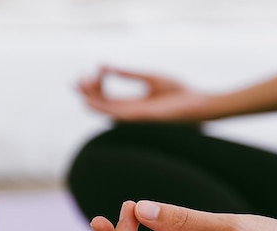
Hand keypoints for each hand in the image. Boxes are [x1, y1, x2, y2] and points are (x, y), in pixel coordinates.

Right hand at [78, 66, 212, 121]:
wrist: (196, 103)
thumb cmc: (177, 92)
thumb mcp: (149, 77)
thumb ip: (128, 73)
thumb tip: (106, 66)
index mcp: (131, 104)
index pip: (105, 96)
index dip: (97, 83)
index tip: (98, 68)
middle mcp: (128, 113)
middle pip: (100, 104)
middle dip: (87, 91)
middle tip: (80, 77)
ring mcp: (132, 117)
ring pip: (103, 110)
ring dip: (90, 97)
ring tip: (82, 83)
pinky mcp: (138, 118)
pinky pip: (114, 114)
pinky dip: (101, 106)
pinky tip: (91, 99)